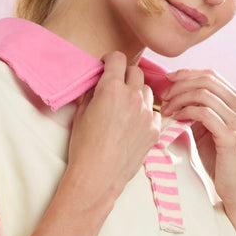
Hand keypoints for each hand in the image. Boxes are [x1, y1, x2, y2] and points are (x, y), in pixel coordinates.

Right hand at [67, 51, 161, 208]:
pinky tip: (134, 125)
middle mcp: (133, 97)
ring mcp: (147, 114)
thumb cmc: (84, 147)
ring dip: (137, 93)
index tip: (108, 67)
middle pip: (135, 71)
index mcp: (112, 88)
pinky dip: (146, 114)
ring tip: (125, 108)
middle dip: (125, 75)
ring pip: (147, 91)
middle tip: (116, 87)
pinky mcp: (155, 130)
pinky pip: (154, 112)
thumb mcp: (81, 114)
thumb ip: (92, 93)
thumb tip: (97, 83)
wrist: (97, 177)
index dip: (111, 61)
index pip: (118, 58)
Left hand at [160, 68, 235, 225]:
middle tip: (163, 96)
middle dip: (180, 84)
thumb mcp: (210, 133)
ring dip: (180, 98)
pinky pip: (204, 113)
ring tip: (166, 109)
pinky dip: (186, 112)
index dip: (186, 74)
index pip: (211, 75)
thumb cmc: (222, 164)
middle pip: (207, 79)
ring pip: (204, 94)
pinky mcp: (230, 136)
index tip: (167, 81)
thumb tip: (175, 100)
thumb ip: (199, 114)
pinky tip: (175, 119)